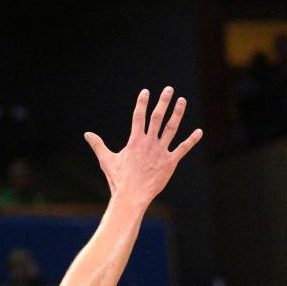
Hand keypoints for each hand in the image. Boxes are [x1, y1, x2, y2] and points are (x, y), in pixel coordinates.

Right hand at [84, 87, 202, 207]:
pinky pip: (183, 149)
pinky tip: (199, 132)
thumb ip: (98, 145)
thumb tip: (87, 134)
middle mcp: (149, 143)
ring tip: (182, 101)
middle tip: (169, 89)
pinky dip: (192, 140)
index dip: (142, 103)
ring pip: (171, 128)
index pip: (139, 116)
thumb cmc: (118, 179)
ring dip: (177, 113)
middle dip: (163, 101)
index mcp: (135, 141)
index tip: (146, 92)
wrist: (132, 196)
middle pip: (157, 117)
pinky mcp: (170, 162)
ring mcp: (161, 151)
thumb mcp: (106, 160)